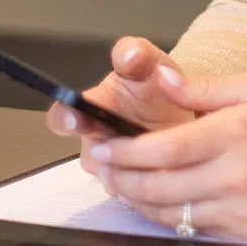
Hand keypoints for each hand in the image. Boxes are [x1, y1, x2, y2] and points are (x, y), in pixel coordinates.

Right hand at [45, 37, 194, 176]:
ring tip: (157, 151)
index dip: (66, 118)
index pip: (63, 115)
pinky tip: (165, 168)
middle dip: (106, 154)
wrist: (183, 109)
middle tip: (124, 147)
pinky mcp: (131, 186)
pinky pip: (132, 192)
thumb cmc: (156, 85)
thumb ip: (136, 54)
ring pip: (113, 178)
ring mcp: (111, 166)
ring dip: (133, 168)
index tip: (76, 116)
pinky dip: (148, 182)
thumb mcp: (150, 63)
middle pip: (90, 156)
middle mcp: (95, 139)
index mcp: (92, 106)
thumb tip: (129, 53)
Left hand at [87, 67, 246, 240]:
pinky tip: (151, 202)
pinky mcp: (243, 231)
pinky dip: (165, 217)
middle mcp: (233, 174)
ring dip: (136, 200)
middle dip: (120, 177)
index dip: (126, 151)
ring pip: (170, 213)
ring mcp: (237, 207)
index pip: (166, 148)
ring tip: (117, 183)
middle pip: (159, 185)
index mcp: (234, 133)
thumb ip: (204, 88)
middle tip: (99, 166)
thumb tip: (161, 80)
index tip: (103, 145)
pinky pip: (191, 228)